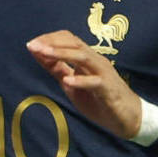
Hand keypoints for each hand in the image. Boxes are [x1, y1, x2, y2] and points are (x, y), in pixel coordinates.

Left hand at [26, 30, 144, 140]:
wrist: (126, 117)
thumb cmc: (98, 99)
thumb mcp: (71, 83)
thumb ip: (57, 69)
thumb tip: (37, 54)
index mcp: (86, 58)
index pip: (68, 39)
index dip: (49, 38)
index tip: (31, 44)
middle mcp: (95, 61)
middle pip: (74, 42)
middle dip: (52, 43)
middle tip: (33, 45)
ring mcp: (103, 73)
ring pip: (83, 57)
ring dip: (63, 53)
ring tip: (44, 54)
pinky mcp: (109, 89)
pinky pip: (95, 82)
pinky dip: (80, 80)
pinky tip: (67, 81)